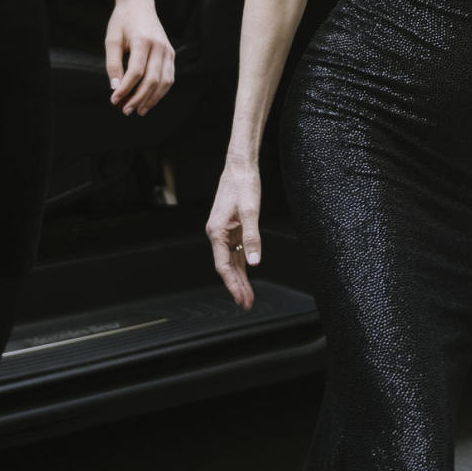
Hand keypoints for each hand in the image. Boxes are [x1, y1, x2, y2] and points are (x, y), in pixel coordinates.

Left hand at [105, 0, 175, 116]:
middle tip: (126, 110)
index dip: (126, 88)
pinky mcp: (171, 54)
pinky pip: (169, 77)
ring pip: (164, 82)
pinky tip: (150, 100)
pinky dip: (161, 92)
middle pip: (152, 79)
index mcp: (142, 40)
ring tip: (139, 110)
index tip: (114, 100)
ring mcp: (168, 50)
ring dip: (152, 99)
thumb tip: (115, 87)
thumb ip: (113, 63)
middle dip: (139, 98)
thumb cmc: (123, 21)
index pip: (136, 71)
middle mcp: (159, 46)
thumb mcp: (112, 39)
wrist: (139, 4)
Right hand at [206, 160, 261, 307]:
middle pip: (227, 267)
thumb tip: (254, 262)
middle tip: (247, 304)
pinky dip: (241, 264)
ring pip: (231, 260)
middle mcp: (217, 234)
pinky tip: (247, 275)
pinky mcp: (232, 228)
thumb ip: (253, 238)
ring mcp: (224, 231)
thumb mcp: (251, 212)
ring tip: (247, 296)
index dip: (233, 284)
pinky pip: (235, 251)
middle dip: (237, 286)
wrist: (239, 166)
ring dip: (239, 278)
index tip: (241, 299)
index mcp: (217, 232)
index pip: (223, 266)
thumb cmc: (243, 185)